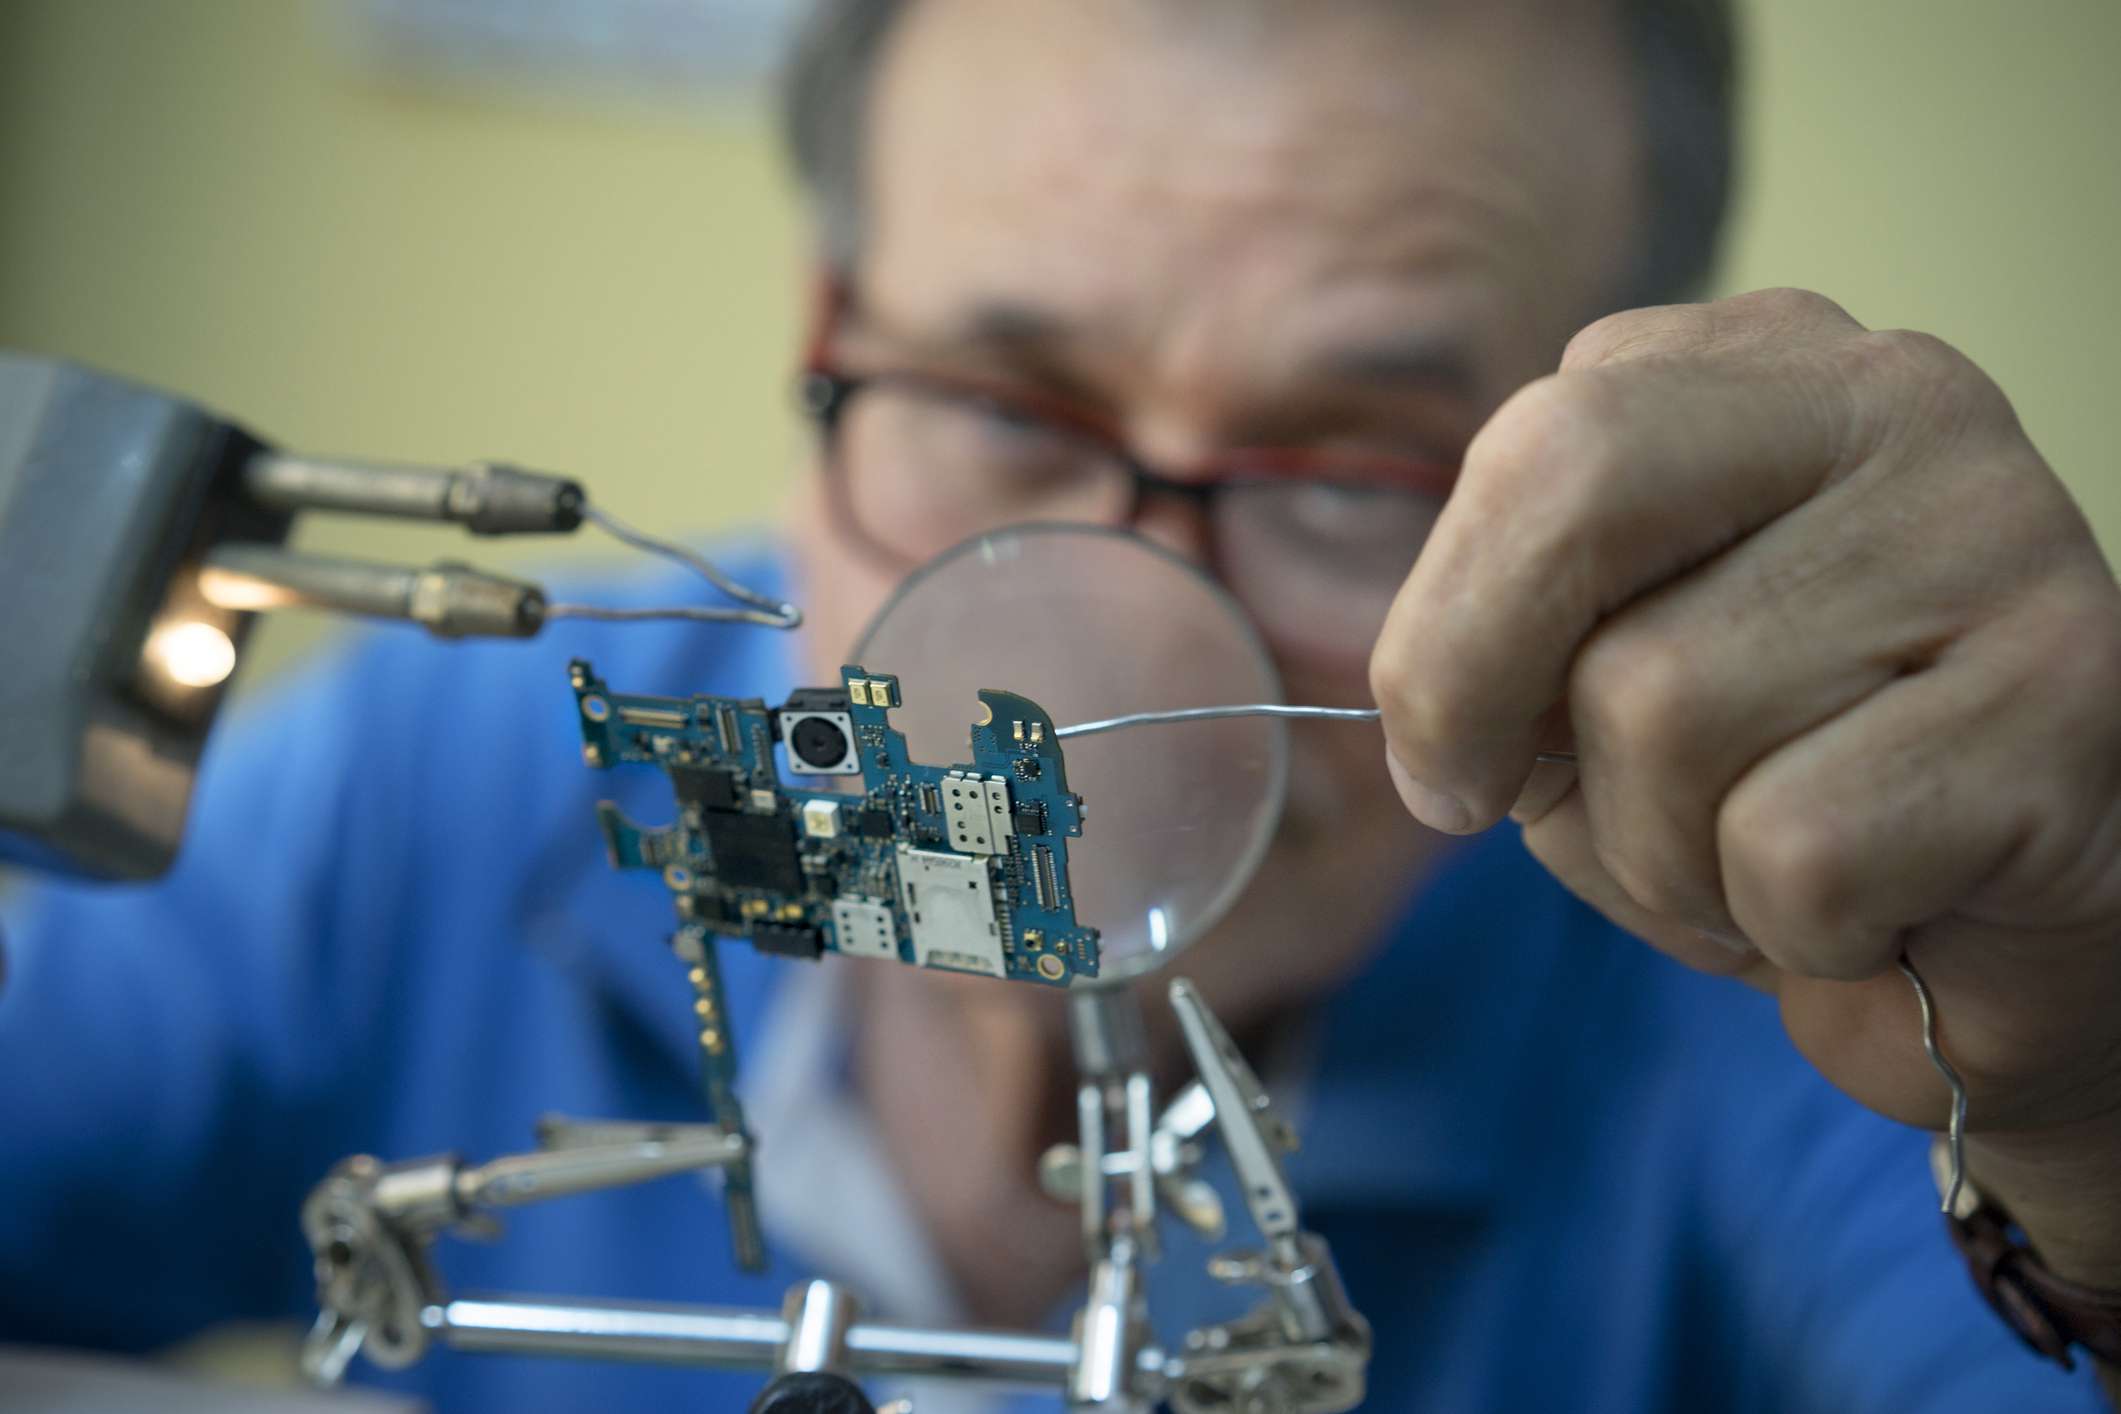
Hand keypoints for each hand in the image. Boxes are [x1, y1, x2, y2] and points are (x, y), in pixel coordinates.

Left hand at [1369, 288, 2120, 1285]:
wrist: (2006, 947)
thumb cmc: (1787, 798)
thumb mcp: (1598, 690)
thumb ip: (1504, 642)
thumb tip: (1426, 707)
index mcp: (1757, 372)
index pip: (1536, 442)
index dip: (1443, 630)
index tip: (1444, 759)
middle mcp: (1893, 402)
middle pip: (1580, 488)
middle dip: (1478, 683)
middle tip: (1488, 801)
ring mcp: (1998, 532)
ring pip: (1665, 702)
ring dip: (1660, 849)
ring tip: (1756, 860)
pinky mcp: (2067, 698)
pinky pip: (1792, 845)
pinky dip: (1783, 926)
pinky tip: (1869, 909)